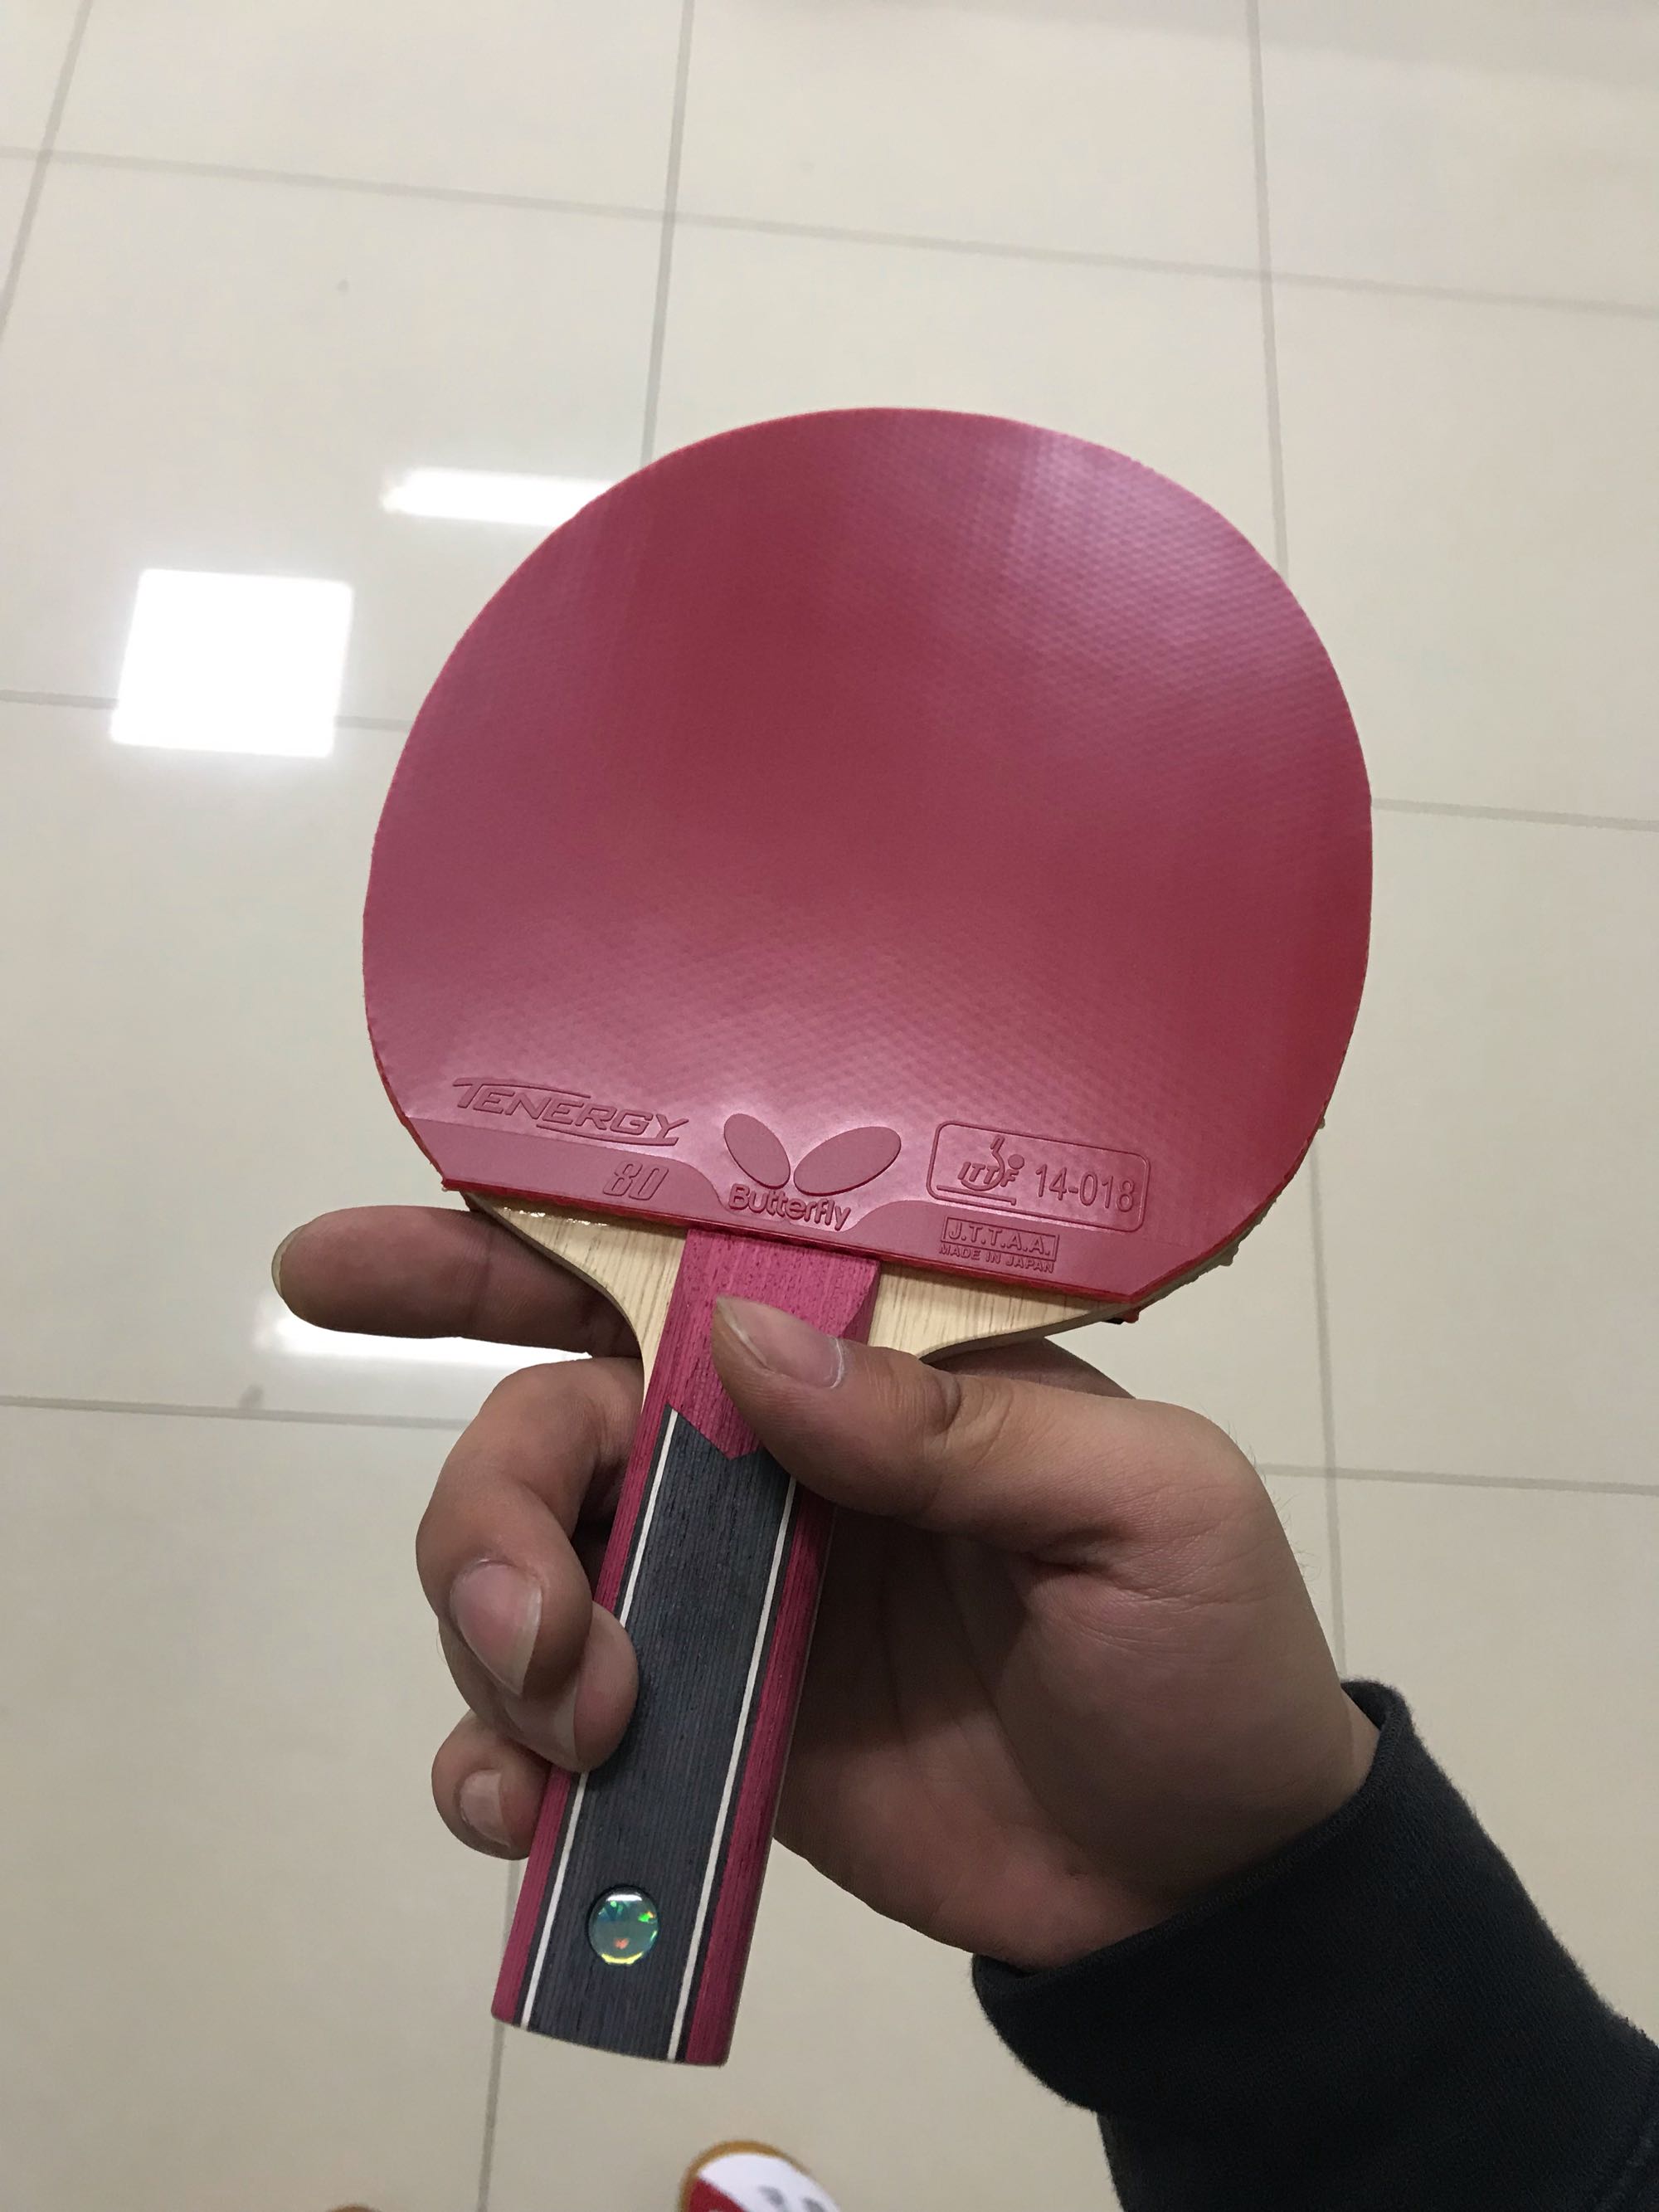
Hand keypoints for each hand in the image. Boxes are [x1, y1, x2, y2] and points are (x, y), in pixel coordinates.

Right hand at [276, 1206, 1374, 1968]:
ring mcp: (720, 1598)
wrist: (1200, 1886)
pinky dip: (493, 1768)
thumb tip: (744, 1343)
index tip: (340, 1263)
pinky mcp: (697, 1734)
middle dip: (490, 1501)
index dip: (502, 1245)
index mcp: (867, 1362)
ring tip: (583, 1728)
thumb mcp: (1143, 1510)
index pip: (674, 1263)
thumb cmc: (1200, 1657)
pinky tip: (522, 1817)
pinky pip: (541, 1734)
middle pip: (550, 1420)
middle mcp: (766, 1458)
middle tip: (536, 1621)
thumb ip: (958, 1426)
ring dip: (494, 1636)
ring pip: (519, 1565)